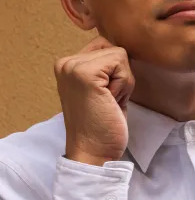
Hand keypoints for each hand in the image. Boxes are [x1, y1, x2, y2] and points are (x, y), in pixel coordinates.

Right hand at [55, 37, 134, 166]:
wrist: (93, 152)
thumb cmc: (103, 126)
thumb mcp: (102, 90)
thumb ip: (105, 70)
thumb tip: (123, 52)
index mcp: (67, 66)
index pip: (107, 48)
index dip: (116, 72)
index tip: (107, 97)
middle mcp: (65, 63)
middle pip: (115, 50)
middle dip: (121, 76)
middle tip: (109, 100)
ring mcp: (73, 67)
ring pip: (120, 55)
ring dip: (123, 81)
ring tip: (109, 101)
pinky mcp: (85, 74)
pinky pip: (121, 62)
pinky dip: (124, 83)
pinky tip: (111, 101)